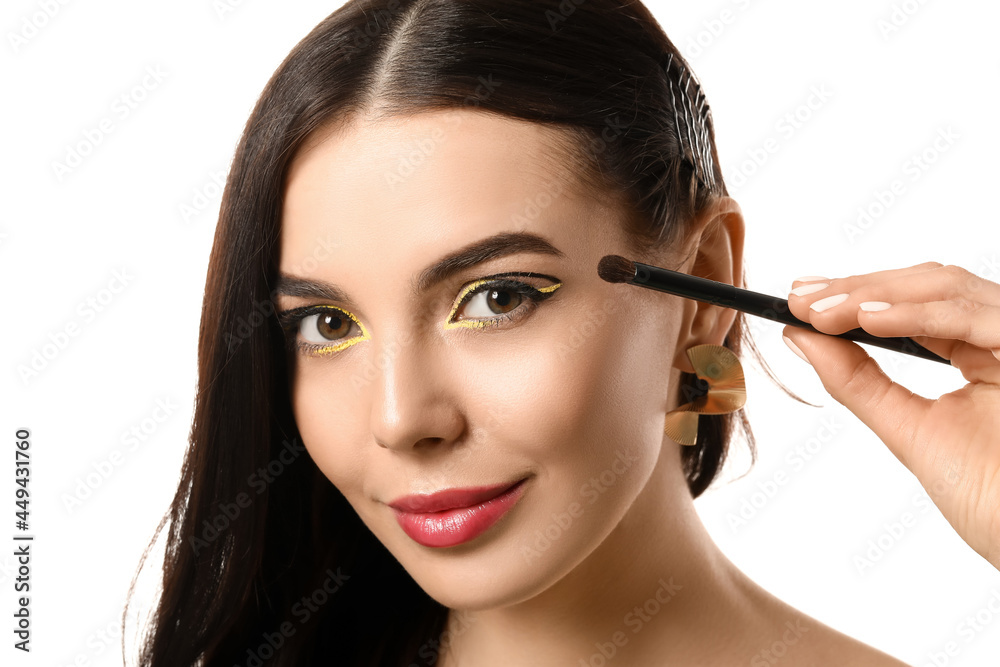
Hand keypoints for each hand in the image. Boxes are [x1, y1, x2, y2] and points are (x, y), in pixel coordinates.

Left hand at [781, 262, 999, 570]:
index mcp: (981, 353)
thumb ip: (857, 382)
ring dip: (874, 295)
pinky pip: (975, 317)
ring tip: (820, 313)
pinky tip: (867, 320)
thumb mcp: (910, 430)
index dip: (854, 294)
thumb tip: (799, 336)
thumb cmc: (993, 500)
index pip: (913, 304)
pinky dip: (918, 313)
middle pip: (928, 284)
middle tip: (798, 298)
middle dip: (857, 288)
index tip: (797, 300)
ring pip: (947, 288)